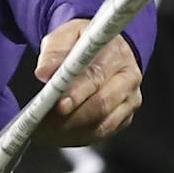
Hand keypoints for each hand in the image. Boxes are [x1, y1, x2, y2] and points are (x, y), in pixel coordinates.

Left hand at [32, 16, 142, 144]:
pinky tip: (59, 133)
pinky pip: (102, 132)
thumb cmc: (82, 43)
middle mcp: (129, 77)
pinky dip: (79, 136)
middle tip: (47, 123)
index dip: (77, 93)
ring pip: (103, 123)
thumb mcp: (65, 37)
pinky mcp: (125, 117)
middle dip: (73, 116)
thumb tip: (44, 72)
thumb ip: (54, 52)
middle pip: (103, 104)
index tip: (59, 104)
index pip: (96, 76)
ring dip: (73, 130)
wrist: (103, 48)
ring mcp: (130, 99)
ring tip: (47, 131)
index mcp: (116, 53)